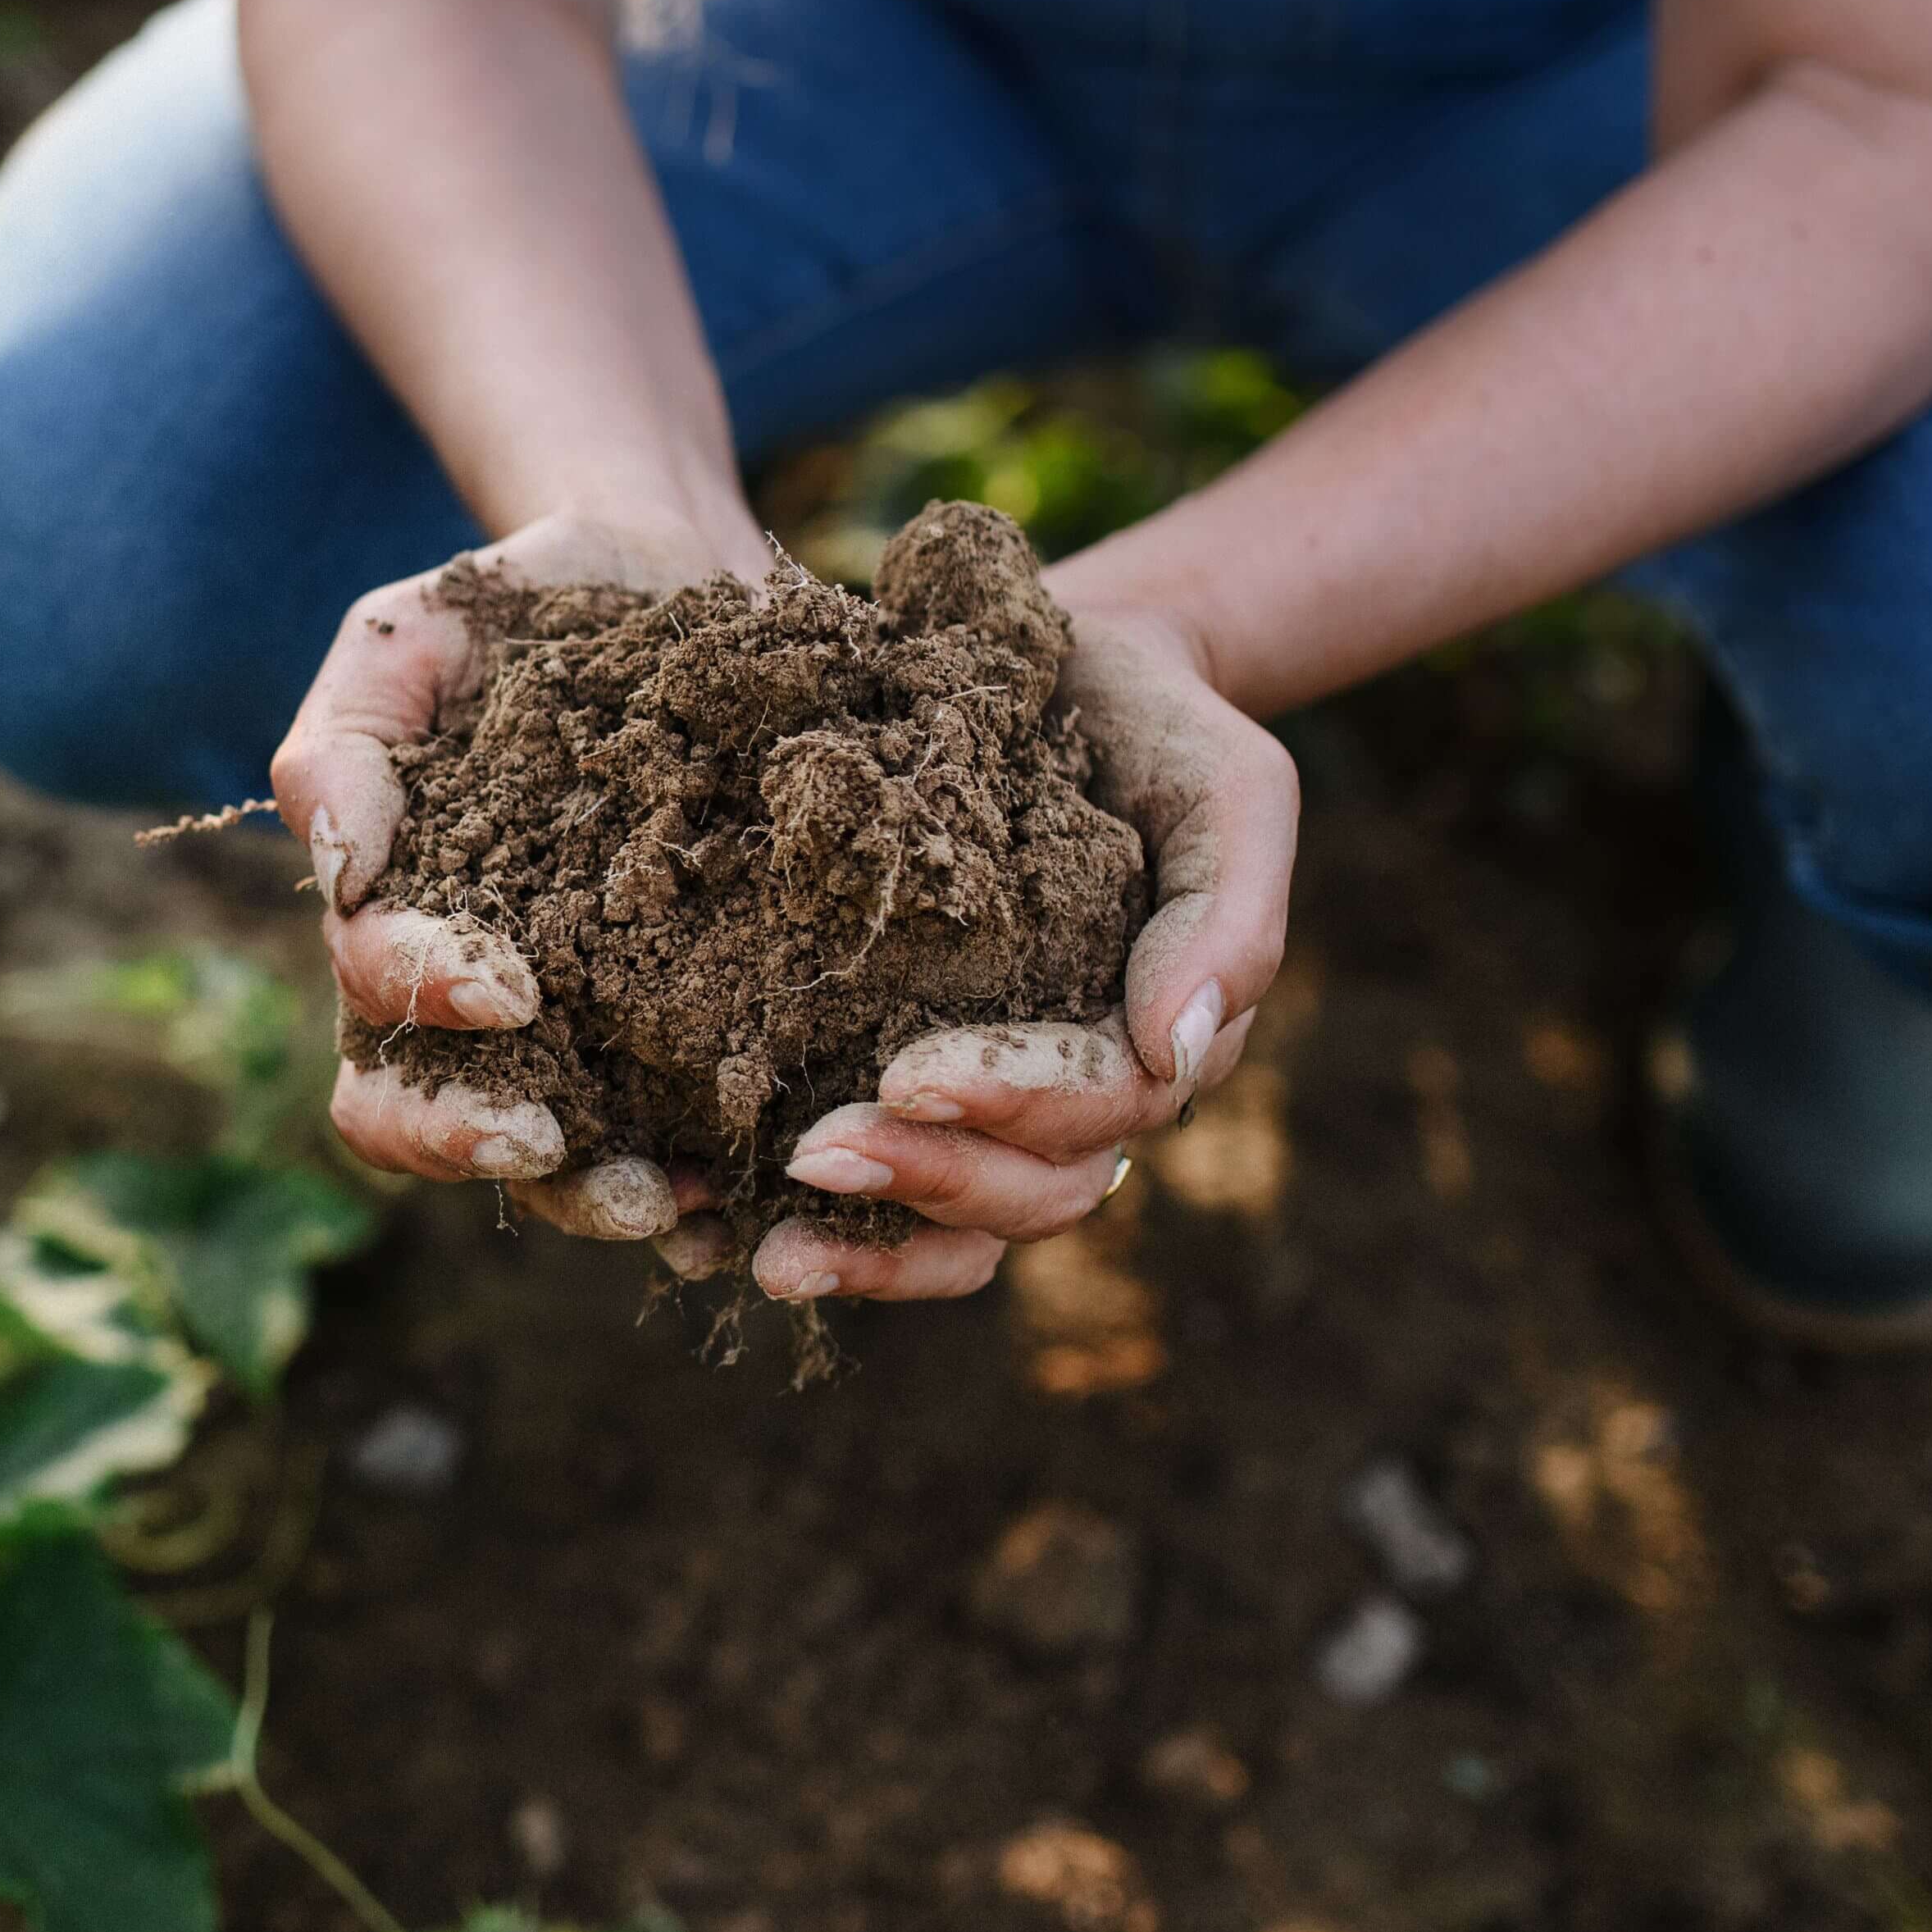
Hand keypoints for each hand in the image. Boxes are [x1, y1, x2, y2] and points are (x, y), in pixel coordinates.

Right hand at [271, 506, 765, 1247]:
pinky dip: (719, 1179)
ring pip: (560, 1158)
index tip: (506, 989)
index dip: (422, 1010)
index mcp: (400, 924)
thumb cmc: (516, 610)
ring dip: (600, 1193)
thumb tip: (339, 875)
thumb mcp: (407, 638)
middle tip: (551, 1145)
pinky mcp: (697, 1023)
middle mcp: (483, 1002)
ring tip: (674, 1199)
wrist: (671, 572)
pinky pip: (691, 1130)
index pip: (374, 1006)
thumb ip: (344, 745)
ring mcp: (591, 1025)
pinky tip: (763, 1187)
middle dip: (480, 1144)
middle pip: (432, 1122)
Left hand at [725, 596, 1293, 1300]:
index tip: (906, 1074)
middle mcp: (1077, 1101)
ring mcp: (992, 1110)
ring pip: (955, 1229)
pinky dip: (807, 1229)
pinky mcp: (901, 1085)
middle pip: (1024, 1192)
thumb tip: (1176, 1051)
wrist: (1064, 678)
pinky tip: (703, 1235)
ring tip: (763, 1253)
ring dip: (864, 1248)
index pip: (1099, 1109)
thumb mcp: (1228, 790)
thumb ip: (1228, 915)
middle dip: (924, 1181)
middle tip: (811, 1154)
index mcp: (1156, 1043)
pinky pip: (876, 1199)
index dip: (1009, 1104)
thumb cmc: (1157, 731)